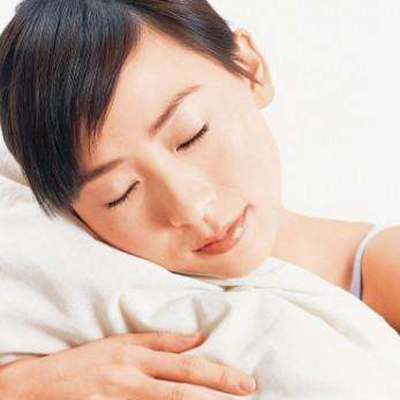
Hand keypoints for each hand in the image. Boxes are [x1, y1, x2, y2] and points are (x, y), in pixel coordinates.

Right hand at [0, 331, 256, 399]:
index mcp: (137, 355)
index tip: (243, 380)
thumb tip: (198, 338)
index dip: (217, 372)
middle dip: (219, 392)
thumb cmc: (89, 360)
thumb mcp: (124, 342)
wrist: (42, 384)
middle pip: (183, 388)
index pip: (185, 364)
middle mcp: (133, 378)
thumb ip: (161, 341)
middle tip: (247, 392)